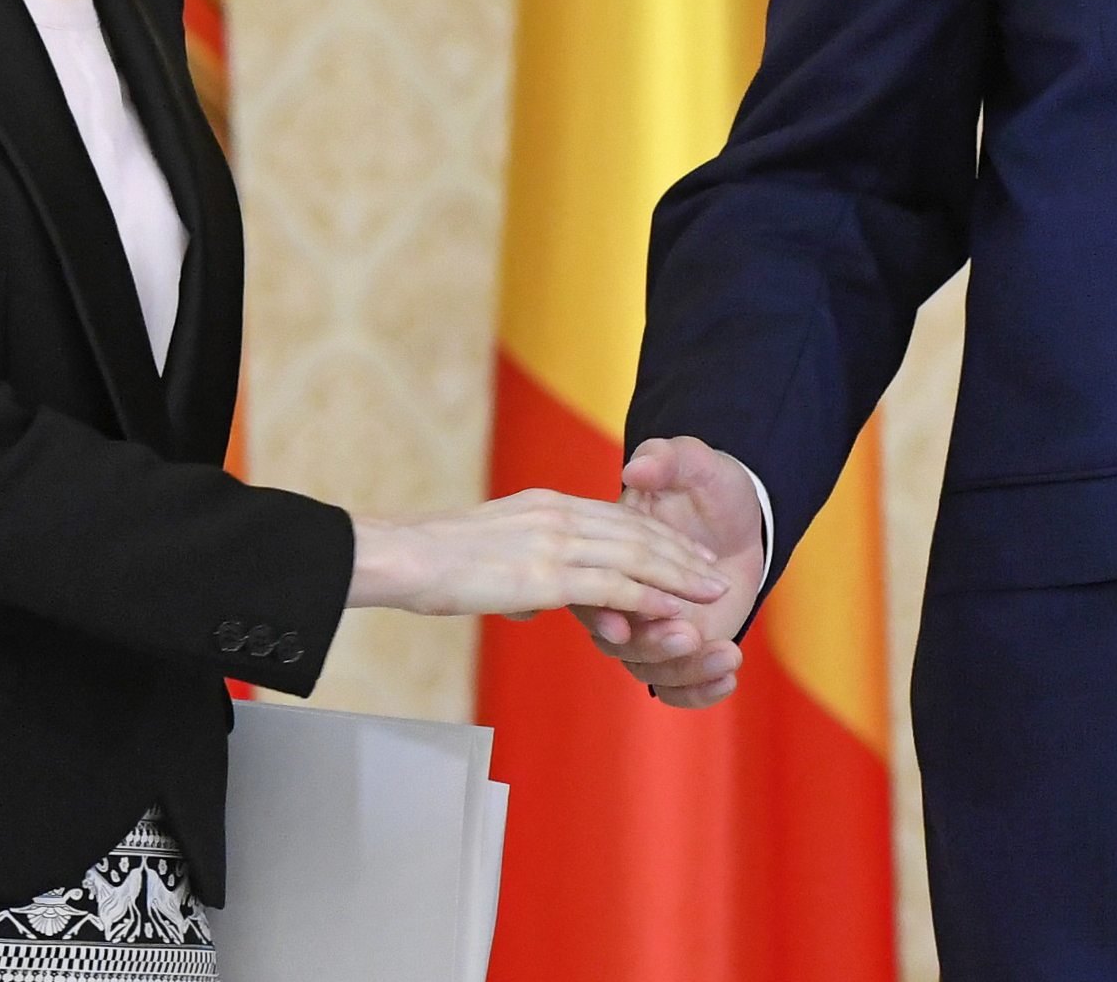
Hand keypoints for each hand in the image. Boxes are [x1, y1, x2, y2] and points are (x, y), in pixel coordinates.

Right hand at [346, 488, 728, 620]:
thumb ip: (517, 572)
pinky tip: (671, 610)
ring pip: (634, 556)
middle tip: (714, 572)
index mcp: (545, 505)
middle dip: (681, 553)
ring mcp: (554, 542)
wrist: (402, 555)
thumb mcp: (485, 556)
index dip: (656, 533)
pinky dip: (646, 597)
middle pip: (636, 531)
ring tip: (711, 591)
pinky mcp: (546, 573)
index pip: (615, 516)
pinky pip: (610, 585)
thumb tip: (530, 601)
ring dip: (678, 575)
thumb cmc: (429, 562)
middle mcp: (557, 515)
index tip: (686, 549)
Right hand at [572, 437, 766, 706]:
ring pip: (649, 670)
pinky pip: (678, 688)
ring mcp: (653, 630)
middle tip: (690, 632)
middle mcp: (626, 601)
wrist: (743, 517)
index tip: (623, 623)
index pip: (594, 590)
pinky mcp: (682, 652)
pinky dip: (700, 692)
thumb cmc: (710, 486)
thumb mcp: (694, 463)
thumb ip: (668, 460)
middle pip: (620, 641)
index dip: (602, 611)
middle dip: (652, 644)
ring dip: (684, 669)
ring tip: (727, 652)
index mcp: (613, 557)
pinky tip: (728, 678)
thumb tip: (638, 468)